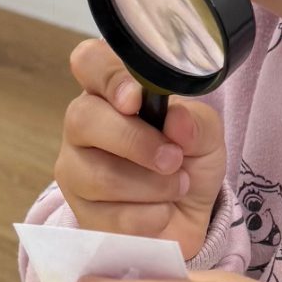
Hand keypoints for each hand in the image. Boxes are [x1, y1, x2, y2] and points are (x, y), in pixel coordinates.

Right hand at [54, 39, 226, 261]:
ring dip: (153, 185)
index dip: (107, 76)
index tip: (134, 99)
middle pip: (83, 119)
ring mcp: (75, 170)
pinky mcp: (81, 213)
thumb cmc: (188, 163)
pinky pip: (111, 215)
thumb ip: (197, 122)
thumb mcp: (206, 136)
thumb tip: (177, 120)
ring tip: (177, 186)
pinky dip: (150, 215)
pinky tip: (161, 212)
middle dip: (136, 142)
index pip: (89, 62)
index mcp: (110, 92)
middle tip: (173, 158)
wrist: (189, 219)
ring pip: (100, 175)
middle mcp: (83, 126)